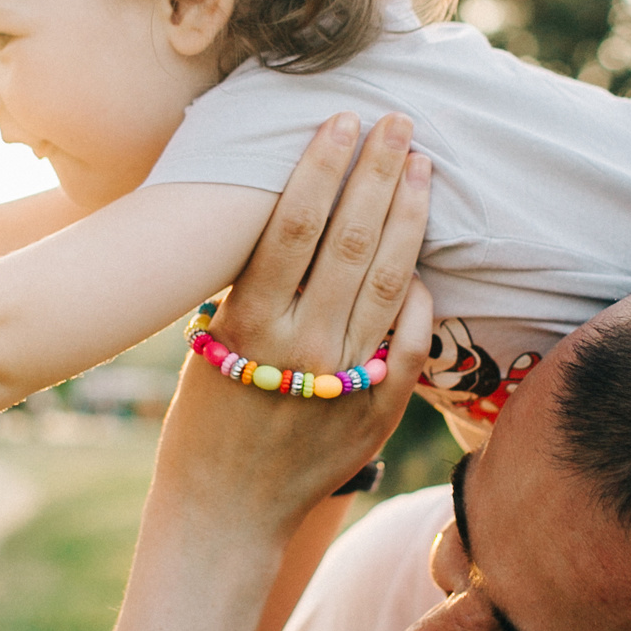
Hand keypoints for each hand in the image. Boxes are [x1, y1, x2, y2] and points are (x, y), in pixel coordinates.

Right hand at [150, 113, 432, 537]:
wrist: (225, 511)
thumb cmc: (205, 419)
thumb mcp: (211, 342)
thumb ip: (253, 288)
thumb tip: (290, 218)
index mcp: (250, 324)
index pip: (294, 224)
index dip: (323, 166)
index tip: (342, 119)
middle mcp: (302, 347)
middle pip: (351, 240)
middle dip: (378, 172)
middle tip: (400, 122)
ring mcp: (346, 379)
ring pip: (389, 280)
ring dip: (409, 216)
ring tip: (423, 166)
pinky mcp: (378, 410)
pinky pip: (409, 340)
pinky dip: (418, 296)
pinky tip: (424, 258)